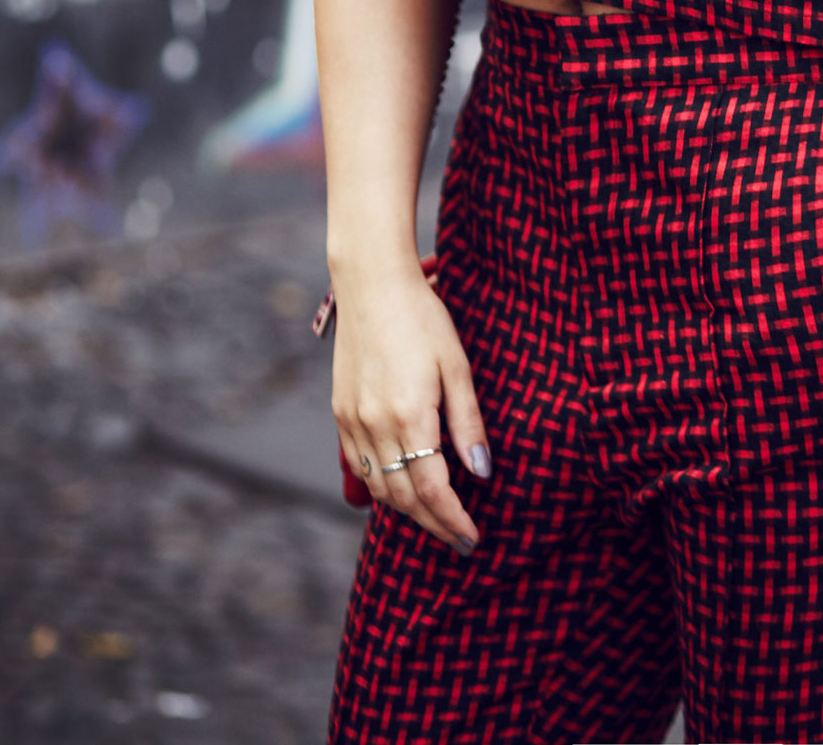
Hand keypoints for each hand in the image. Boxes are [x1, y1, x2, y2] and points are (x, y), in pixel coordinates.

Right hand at [331, 262, 490, 554]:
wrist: (371, 283)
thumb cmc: (422, 318)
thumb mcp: (457, 365)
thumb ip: (467, 422)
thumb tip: (482, 472)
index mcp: (409, 415)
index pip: (432, 490)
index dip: (453, 520)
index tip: (473, 537)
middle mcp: (375, 425)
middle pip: (404, 499)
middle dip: (434, 525)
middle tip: (460, 539)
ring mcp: (352, 420)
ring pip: (378, 488)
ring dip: (407, 511)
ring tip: (435, 517)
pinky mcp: (340, 412)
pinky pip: (359, 466)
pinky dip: (380, 486)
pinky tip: (400, 486)